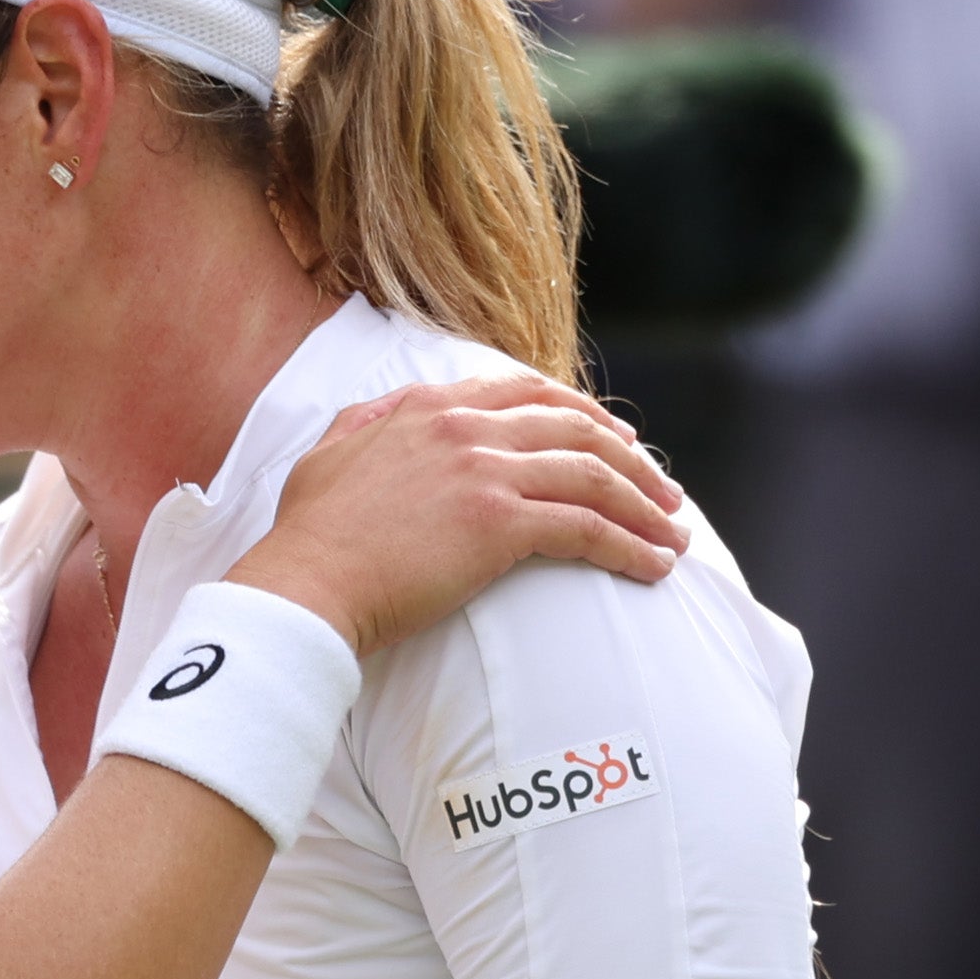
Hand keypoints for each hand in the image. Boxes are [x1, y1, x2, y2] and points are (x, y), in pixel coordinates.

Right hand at [227, 373, 686, 657]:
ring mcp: (485, 472)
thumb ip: (367, 422)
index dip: (584, 413)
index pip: (529, 394)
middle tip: (664, 491)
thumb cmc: (308, 535)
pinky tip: (653, 566)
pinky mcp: (499, 524)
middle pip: (577, 430)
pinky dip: (629, 546)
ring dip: (645, 506)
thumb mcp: (329, 453)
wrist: (304, 584)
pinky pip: (587, 528)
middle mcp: (464, 428)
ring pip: (594, 476)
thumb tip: (391, 410)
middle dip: (632, 460)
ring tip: (674, 534)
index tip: (619, 439)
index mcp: (428, 407)